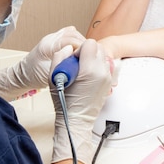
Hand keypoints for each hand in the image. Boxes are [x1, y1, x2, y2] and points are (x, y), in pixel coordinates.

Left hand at [0, 26, 83, 100]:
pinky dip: (76, 40)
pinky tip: (79, 48)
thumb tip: (79, 61)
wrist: (23, 75)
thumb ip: (64, 64)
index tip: (88, 56)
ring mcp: (51, 37)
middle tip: (90, 54)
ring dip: (80, 41)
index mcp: (48, 45)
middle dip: (83, 44)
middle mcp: (50, 38)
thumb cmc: (34, 76)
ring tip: (86, 53)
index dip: (82, 47)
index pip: (71, 40)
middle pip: (73, 34)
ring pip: (72, 33)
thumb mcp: (50, 73)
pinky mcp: (53, 39)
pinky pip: (68, 34)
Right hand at [50, 39, 111, 163]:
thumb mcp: (55, 76)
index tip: (74, 59)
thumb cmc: (64, 101)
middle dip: (87, 52)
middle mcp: (102, 72)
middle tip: (77, 64)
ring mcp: (107, 77)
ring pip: (102, 56)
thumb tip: (68, 47)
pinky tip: (87, 77)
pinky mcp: (109, 82)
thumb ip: (60, 56)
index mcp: (90, 69)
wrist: (76, 120)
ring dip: (93, 59)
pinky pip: (104, 66)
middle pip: (98, 47)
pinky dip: (97, 67)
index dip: (80, 49)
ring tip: (82, 71)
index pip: (90, 43)